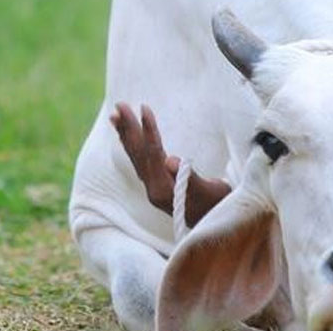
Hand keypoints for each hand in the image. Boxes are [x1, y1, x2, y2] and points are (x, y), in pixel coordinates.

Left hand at [110, 102, 231, 226]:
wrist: (216, 228)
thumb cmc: (218, 207)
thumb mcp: (210, 192)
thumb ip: (189, 178)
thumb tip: (171, 161)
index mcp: (164, 190)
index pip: (153, 154)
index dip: (149, 130)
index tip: (145, 108)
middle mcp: (153, 189)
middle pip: (138, 154)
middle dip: (129, 128)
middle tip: (119, 105)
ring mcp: (152, 187)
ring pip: (136, 156)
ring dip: (125, 134)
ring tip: (114, 115)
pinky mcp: (156, 184)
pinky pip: (140, 160)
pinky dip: (132, 144)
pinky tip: (126, 134)